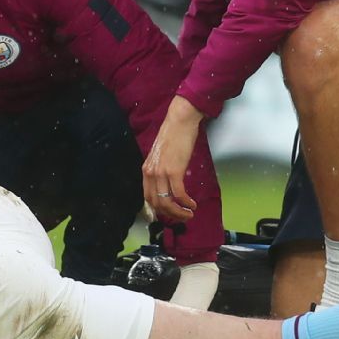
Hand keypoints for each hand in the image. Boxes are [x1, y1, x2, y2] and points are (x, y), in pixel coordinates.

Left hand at [142, 96, 202, 221]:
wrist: (180, 122)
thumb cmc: (174, 136)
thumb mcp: (162, 156)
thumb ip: (162, 170)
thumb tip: (169, 184)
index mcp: (146, 170)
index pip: (148, 197)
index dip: (159, 209)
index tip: (170, 213)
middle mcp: (150, 173)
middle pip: (156, 203)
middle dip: (170, 215)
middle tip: (183, 217)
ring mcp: (160, 172)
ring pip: (167, 202)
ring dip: (179, 212)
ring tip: (189, 214)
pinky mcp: (173, 171)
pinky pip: (178, 194)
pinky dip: (186, 203)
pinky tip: (192, 204)